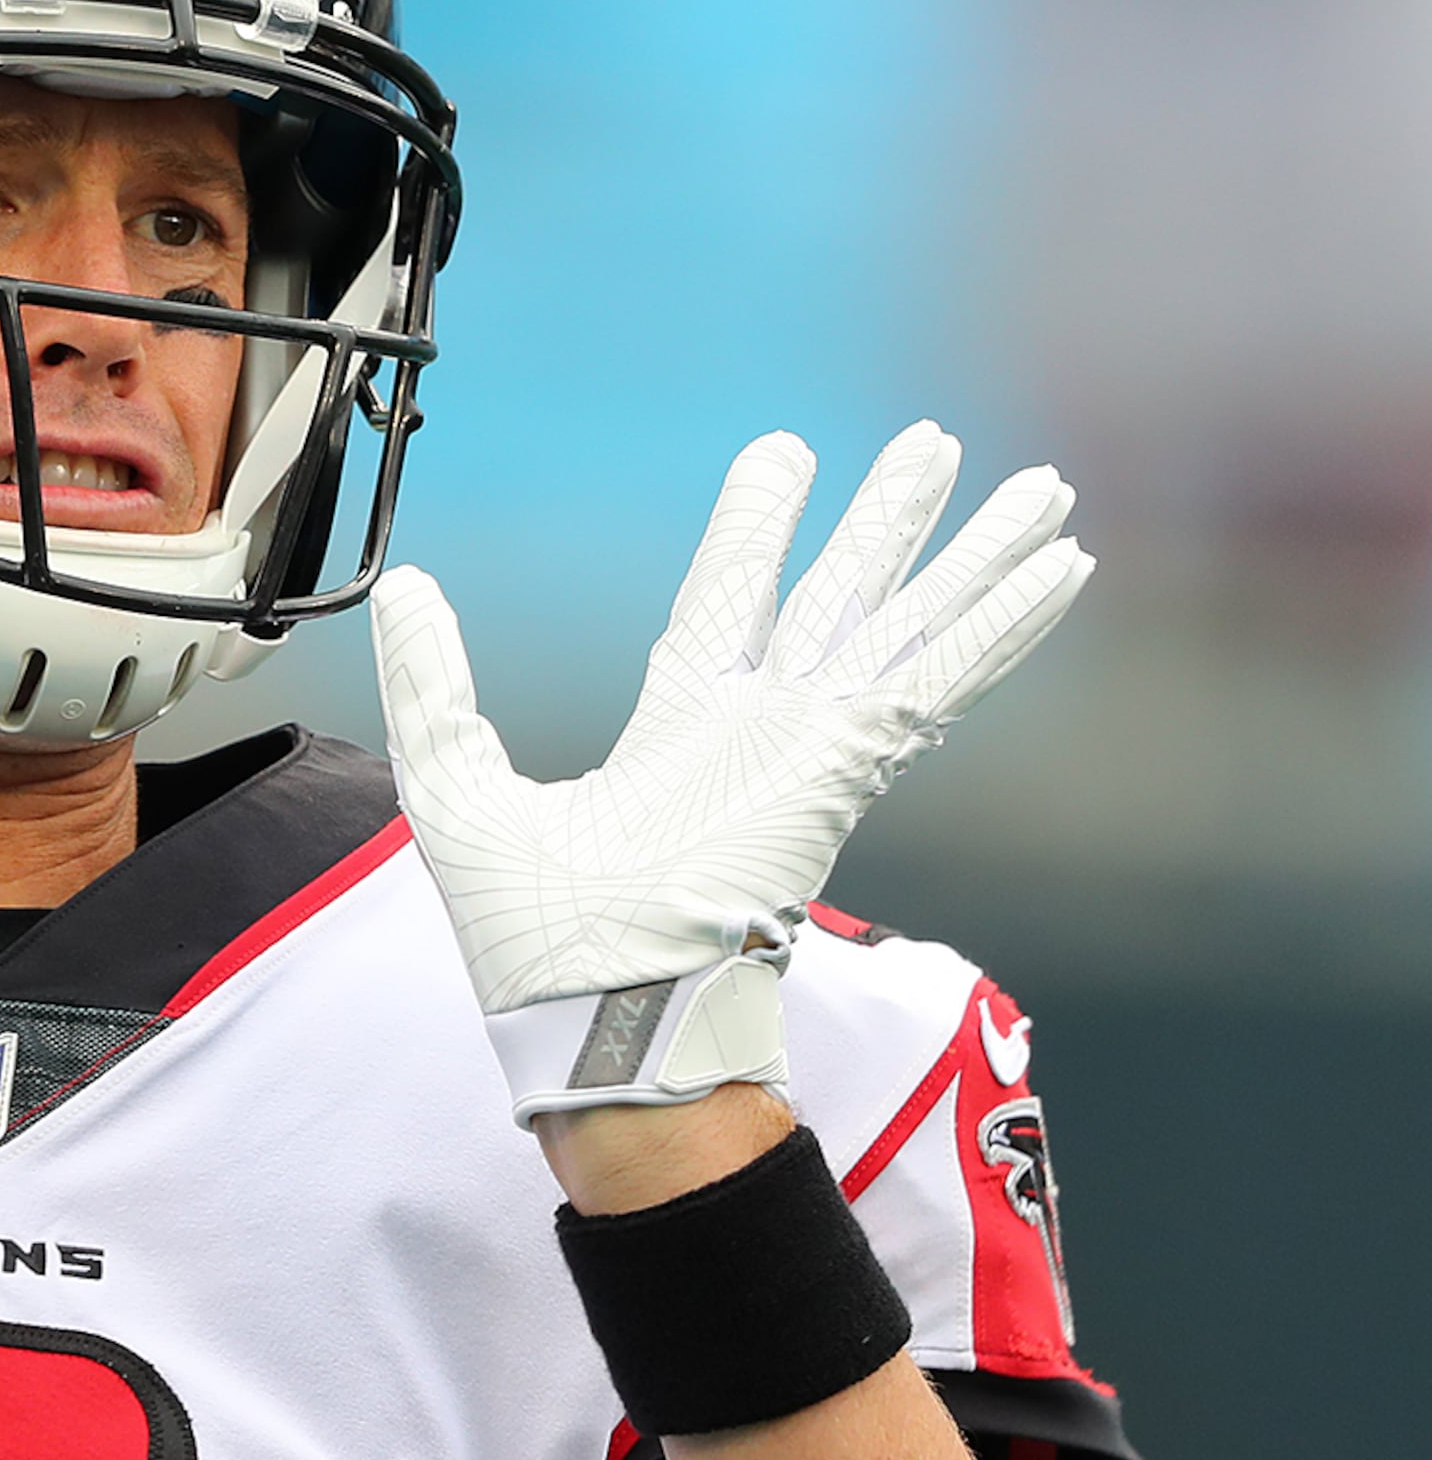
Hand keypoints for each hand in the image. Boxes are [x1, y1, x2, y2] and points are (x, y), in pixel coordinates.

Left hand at [373, 424, 1090, 1125]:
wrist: (593, 1013)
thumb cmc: (531, 939)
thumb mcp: (453, 784)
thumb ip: (432, 682)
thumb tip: (400, 586)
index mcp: (679, 729)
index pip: (728, 597)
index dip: (758, 526)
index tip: (786, 455)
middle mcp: (761, 729)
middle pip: (839, 595)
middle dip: (886, 523)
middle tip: (935, 447)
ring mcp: (815, 745)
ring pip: (906, 621)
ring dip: (971, 554)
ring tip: (1037, 486)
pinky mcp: (849, 761)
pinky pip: (939, 674)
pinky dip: (1001, 621)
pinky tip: (1059, 569)